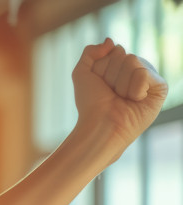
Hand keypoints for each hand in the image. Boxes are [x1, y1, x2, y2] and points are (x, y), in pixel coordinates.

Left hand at [72, 38, 167, 158]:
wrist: (100, 125)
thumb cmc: (91, 104)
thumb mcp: (82, 74)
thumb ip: (91, 52)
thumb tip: (110, 41)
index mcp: (121, 66)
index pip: (114, 50)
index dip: (101, 68)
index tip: (101, 86)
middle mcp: (136, 70)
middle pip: (123, 55)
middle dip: (110, 75)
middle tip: (111, 94)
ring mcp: (149, 78)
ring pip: (133, 61)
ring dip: (120, 83)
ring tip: (121, 99)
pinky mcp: (160, 88)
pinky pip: (143, 74)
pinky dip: (134, 89)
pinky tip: (134, 101)